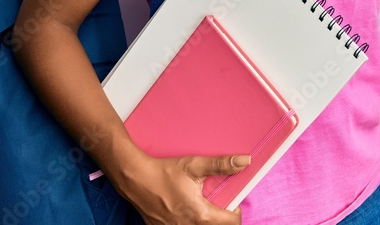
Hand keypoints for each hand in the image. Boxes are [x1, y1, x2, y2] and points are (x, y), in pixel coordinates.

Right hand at [114, 153, 249, 224]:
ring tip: (202, 206)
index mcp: (200, 214)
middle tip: (218, 203)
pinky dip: (190, 222)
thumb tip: (244, 161)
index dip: (235, 211)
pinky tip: (185, 210)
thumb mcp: (194, 165)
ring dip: (206, 221)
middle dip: (221, 218)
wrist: (135, 179)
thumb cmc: (164, 172)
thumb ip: (221, 165)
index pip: (231, 222)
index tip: (231, 201)